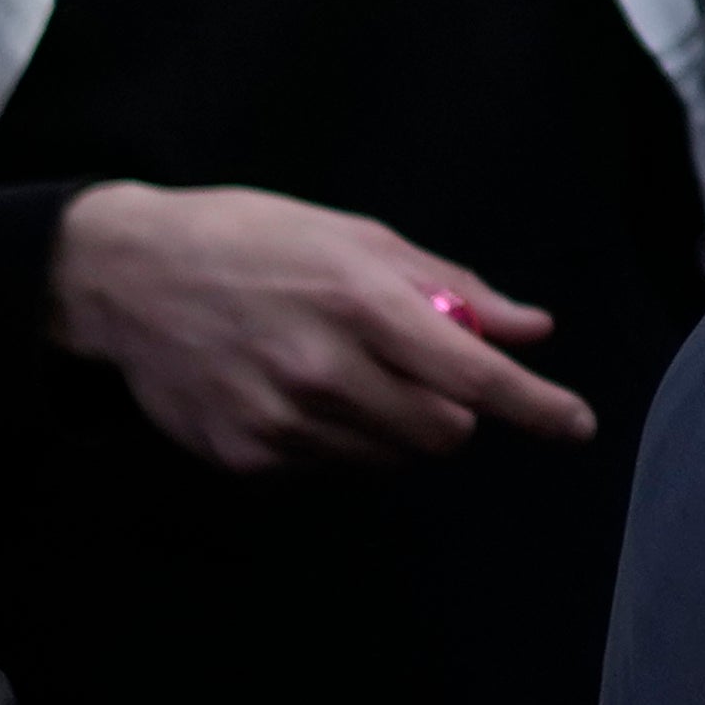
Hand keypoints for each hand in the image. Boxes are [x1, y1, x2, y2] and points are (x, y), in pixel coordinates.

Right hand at [56, 183, 596, 472]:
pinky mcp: (245, 456)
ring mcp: (281, 421)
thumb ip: (450, 288)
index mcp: (362, 304)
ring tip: (342, 369)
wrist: (128, 276)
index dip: (536, 406)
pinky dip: (335, 437)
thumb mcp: (357, 238)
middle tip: (420, 371)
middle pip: (443, 433)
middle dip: (454, 410)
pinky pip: (328, 466)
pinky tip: (294, 389)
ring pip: (389, 456)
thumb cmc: (253, 240)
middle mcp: (324, 371)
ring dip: (393, 424)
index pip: (474, 377)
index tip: (576, 425)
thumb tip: (531, 330)